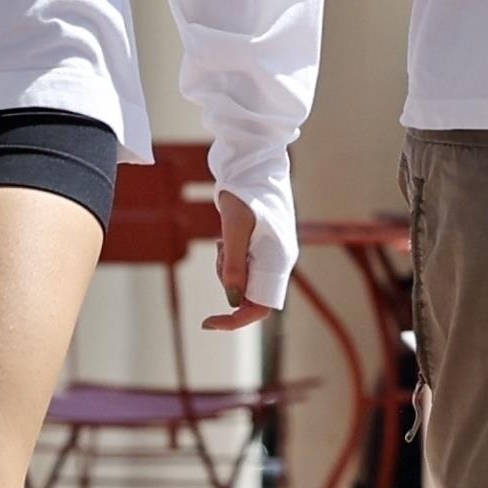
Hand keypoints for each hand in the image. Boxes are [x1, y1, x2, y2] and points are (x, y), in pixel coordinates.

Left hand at [203, 187, 273, 332]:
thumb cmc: (245, 193)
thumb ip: (234, 265)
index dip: (235, 321)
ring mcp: (272, 254)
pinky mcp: (262, 246)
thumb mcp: (234, 228)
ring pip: (243, 281)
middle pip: (251, 296)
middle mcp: (280, 262)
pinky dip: (228, 258)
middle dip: (228, 285)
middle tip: (219, 253)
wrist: (252, 164)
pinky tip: (225, 237)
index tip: (208, 323)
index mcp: (280, 261)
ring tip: (223, 240)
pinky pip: (243, 265)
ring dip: (226, 269)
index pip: (261, 308)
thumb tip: (232, 301)